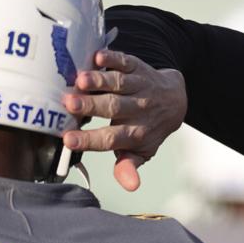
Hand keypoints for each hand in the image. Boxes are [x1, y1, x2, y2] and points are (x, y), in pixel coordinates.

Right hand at [62, 50, 186, 190]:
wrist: (175, 99)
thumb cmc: (148, 128)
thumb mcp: (141, 151)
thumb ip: (129, 166)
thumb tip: (129, 185)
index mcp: (136, 133)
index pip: (111, 138)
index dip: (90, 140)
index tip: (68, 140)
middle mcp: (138, 109)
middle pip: (114, 108)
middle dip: (92, 105)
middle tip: (68, 103)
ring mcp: (139, 86)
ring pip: (120, 83)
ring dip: (100, 80)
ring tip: (80, 80)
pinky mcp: (138, 67)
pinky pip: (126, 61)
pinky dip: (113, 58)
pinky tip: (98, 56)